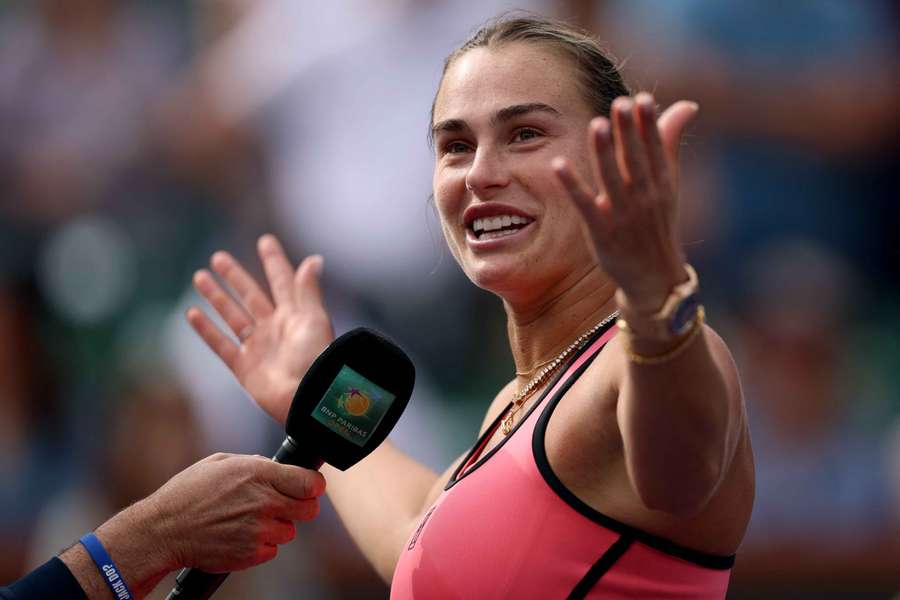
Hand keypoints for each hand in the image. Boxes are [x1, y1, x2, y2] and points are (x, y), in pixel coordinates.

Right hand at [99, 454, 325, 577]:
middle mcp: (264, 501)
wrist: (164, 531)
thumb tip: (275, 467)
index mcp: (259, 474)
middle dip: (300, 507)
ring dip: (277, 527)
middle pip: (310, 509)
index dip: (313, 485)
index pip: (311, 482)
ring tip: (249, 521)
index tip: (309, 487)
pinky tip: (241, 535)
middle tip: (283, 506)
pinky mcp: (252, 554)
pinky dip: (262, 545)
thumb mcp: (220, 463)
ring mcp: (259, 530)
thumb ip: (254, 463)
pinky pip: (272, 549)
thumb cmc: (188, 494)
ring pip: (290, 531)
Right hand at [187, 234, 333, 422]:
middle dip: (235, 276)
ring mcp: (258, 348)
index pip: (282, 281)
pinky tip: (192, 313)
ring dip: (216, 297)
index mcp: (295, 315)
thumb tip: (313, 258)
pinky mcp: (244, 368)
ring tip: (199, 276)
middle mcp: (274, 329)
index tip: (265, 240)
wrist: (307, 396)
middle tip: (218, 257)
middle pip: (251, 296)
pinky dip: (206, 330)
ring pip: (232, 316)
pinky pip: (221, 345)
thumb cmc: (316, 357)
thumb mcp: (314, 319)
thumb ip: (308, 290)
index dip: (274, 262)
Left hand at [553, 93, 698, 311]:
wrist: (653, 276)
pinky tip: (557, 165)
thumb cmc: (657, 223)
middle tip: (620, 102)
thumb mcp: (669, 184)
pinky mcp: (601, 231)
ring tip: (596, 124)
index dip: (649, 125)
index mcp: (662, 184)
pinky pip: (584, 204)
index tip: (642, 99)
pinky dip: (572, 185)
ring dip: (604, 152)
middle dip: (628, 132)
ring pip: (612, 179)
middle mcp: (644, 197)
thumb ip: (669, 143)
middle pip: (635, 160)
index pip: (656, 150)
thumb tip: (686, 105)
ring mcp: (622, 215)